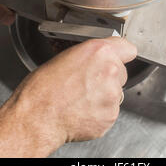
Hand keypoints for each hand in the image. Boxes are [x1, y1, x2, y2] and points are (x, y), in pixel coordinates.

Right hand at [0, 37, 136, 157]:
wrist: (37, 117)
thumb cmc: (43, 87)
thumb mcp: (67, 56)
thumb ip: (91, 55)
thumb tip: (100, 58)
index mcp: (100, 51)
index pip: (128, 48)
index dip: (121, 54)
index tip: (118, 57)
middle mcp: (110, 71)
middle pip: (121, 72)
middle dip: (109, 77)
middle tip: (88, 82)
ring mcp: (112, 95)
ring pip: (116, 93)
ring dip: (104, 96)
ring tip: (81, 98)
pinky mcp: (110, 116)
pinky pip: (110, 111)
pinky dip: (99, 112)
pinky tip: (82, 110)